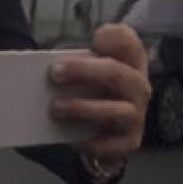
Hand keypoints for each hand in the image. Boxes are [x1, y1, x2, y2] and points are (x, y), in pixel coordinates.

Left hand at [49, 24, 150, 171]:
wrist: (104, 131)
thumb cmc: (91, 92)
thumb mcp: (86, 72)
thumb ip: (74, 65)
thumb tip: (44, 70)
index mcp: (129, 63)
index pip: (129, 42)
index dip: (113, 38)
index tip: (94, 40)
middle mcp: (138, 87)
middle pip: (117, 73)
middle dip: (84, 71)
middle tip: (54, 73)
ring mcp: (136, 115)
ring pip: (116, 111)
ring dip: (83, 108)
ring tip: (55, 108)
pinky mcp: (129, 142)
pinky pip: (112, 145)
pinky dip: (91, 143)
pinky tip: (73, 140)